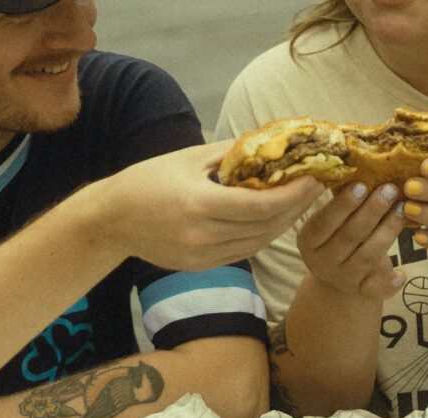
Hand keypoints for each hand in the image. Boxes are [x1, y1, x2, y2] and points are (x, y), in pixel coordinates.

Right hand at [92, 139, 325, 270]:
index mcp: (198, 204)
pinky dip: (263, 235)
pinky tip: (274, 219)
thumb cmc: (147, 180)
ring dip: (284, 223)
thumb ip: (231, 153)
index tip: (313, 178)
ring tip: (300, 202)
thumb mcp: (187, 158)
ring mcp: (202, 256)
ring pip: (258, 243)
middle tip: (315, 187)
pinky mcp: (201, 266)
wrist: (111, 220)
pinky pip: (243, 252)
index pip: (261, 206)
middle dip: (296, 207)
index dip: (293, 195)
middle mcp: (202, 235)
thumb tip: (270, 142)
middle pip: (266, 227)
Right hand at [296, 182, 407, 298]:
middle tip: (390, 189)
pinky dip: (389, 282)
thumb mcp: (331, 222)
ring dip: (388, 232)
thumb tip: (359, 163)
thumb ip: (341, 201)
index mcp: (308, 241)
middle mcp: (322, 262)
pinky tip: (402, 272)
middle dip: (371, 212)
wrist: (339, 279)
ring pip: (367, 256)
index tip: (362, 184)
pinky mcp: (362, 292)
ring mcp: (343, 279)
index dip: (342, 205)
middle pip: (348, 237)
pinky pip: (376, 290)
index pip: (323, 223)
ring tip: (403, 209)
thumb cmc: (338, 237)